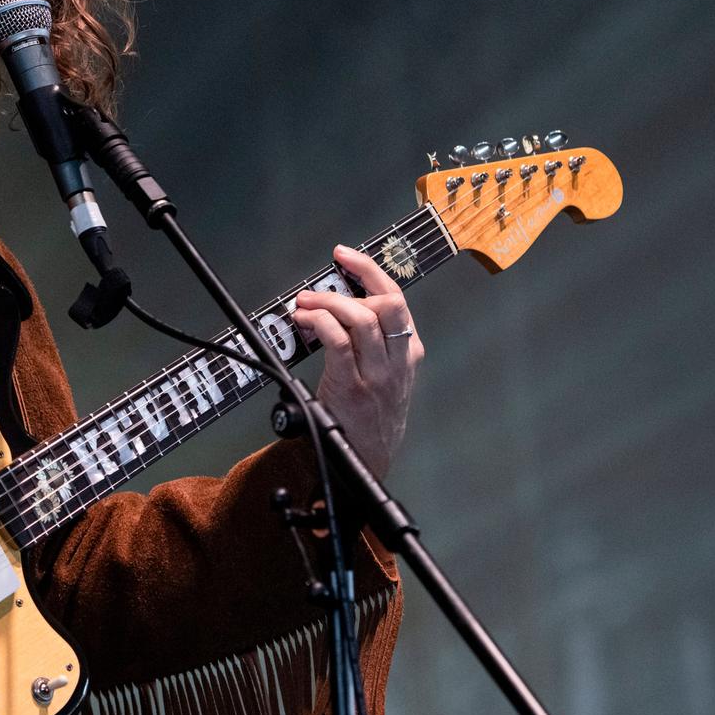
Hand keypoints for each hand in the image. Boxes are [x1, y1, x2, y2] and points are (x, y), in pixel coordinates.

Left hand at [291, 244, 421, 475]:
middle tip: (320, 282)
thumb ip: (377, 342)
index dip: (370, 271)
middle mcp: (399, 360)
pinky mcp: (353, 388)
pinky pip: (338, 342)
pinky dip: (319, 323)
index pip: (396, 299)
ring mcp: (377, 375)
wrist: (369, 458)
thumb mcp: (388, 374)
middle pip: (386, 303)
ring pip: (361, 319)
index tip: (345, 256)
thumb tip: (339, 304)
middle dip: (352, 281)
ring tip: (304, 304)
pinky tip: (304, 322)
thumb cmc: (371, 413)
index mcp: (410, 351)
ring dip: (327, 303)